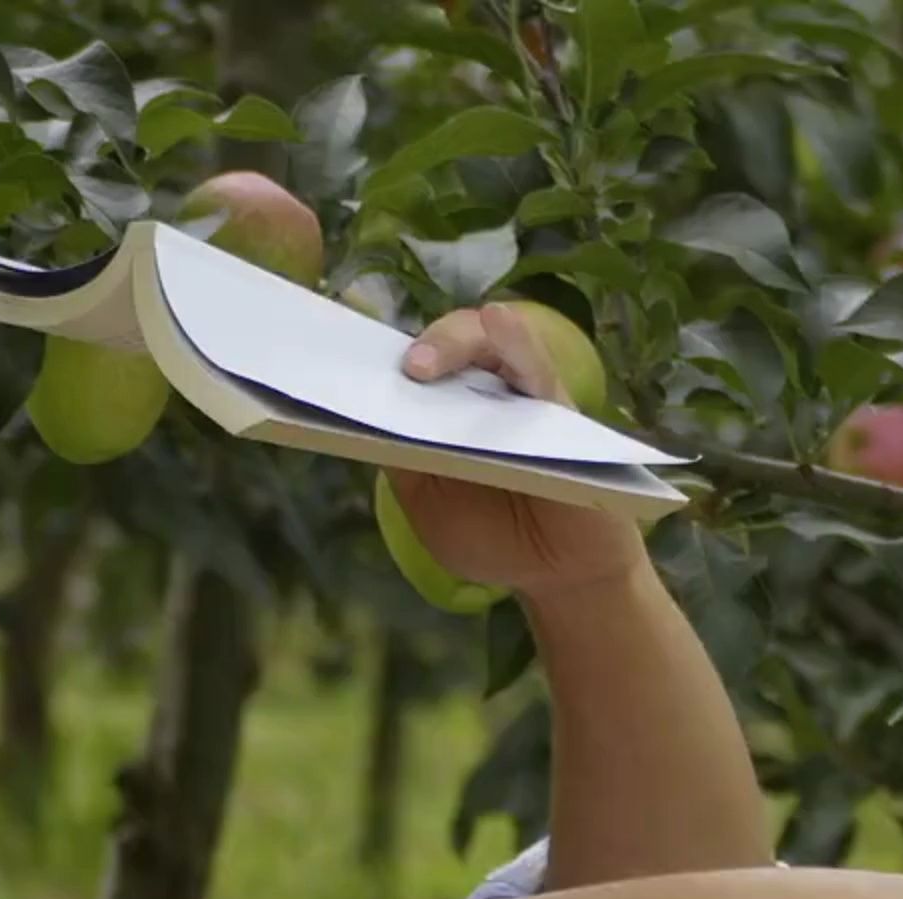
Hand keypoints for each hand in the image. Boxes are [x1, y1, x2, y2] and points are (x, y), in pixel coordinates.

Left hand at [391, 306, 649, 599]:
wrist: (557, 573)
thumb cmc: (492, 539)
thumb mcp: (429, 505)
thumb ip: (402, 461)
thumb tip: (365, 418)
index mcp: (441, 411)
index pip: (409, 369)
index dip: (380, 359)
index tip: (344, 359)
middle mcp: (477, 392)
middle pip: (445, 348)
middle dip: (420, 351)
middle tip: (405, 372)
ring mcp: (517, 393)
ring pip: (487, 344)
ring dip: (455, 342)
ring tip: (426, 362)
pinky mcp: (557, 404)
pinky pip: (536, 368)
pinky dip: (518, 343)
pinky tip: (501, 321)